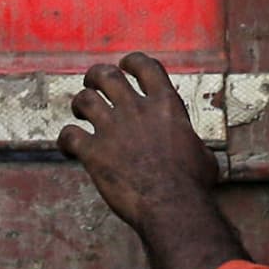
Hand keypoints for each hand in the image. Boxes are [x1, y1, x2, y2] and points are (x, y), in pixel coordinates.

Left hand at [60, 54, 224, 237]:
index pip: (146, 66)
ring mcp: (112, 129)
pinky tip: (68, 146)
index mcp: (165, 105)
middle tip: (93, 82)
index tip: (125, 65)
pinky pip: (70, 135)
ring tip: (79, 110)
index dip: (132, 62)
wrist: (172, 206)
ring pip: (85, 99)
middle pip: (107, 76)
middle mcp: (136, 109)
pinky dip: (65, 139)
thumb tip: (194, 148)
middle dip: (96, 75)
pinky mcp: (94, 152)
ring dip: (80, 102)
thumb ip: (190, 142)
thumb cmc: (191, 184)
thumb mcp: (203, 153)